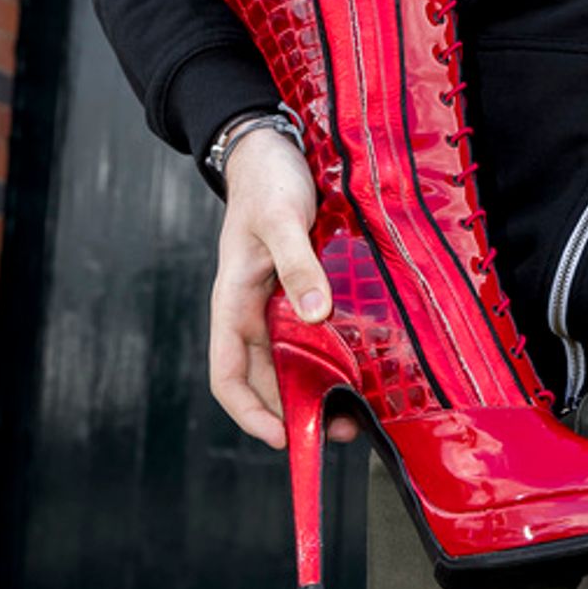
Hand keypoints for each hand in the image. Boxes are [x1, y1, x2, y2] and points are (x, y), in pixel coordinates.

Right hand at [208, 126, 357, 448]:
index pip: (229, 376)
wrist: (269, 149)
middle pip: (266, 378)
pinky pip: (310, 331)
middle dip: (297, 411)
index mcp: (233, 302)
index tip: (285, 438)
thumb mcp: (282, 220)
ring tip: (357, 406)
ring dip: (317, 386)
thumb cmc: (268, 182)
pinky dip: (329, 351)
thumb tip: (315, 317)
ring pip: (291, 359)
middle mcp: (251, 310)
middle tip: (342, 430)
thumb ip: (298, 266)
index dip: (252, 414)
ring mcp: (274, 301)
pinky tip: (359, 359)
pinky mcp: (297, 287)